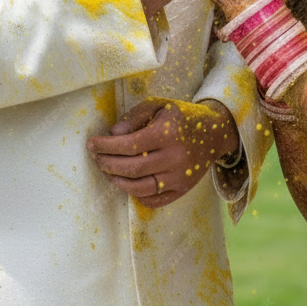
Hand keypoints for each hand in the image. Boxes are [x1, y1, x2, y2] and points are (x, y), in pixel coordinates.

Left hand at [86, 97, 239, 207]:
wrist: (215, 133)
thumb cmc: (182, 117)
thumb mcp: (159, 105)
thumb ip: (134, 116)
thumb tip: (113, 133)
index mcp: (168, 134)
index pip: (129, 145)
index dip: (106, 146)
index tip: (91, 144)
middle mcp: (174, 158)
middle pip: (131, 168)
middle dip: (107, 164)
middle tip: (96, 158)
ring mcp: (179, 178)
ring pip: (140, 187)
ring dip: (118, 181)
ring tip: (108, 171)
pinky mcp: (182, 190)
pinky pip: (153, 200)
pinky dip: (136, 194)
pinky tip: (126, 183)